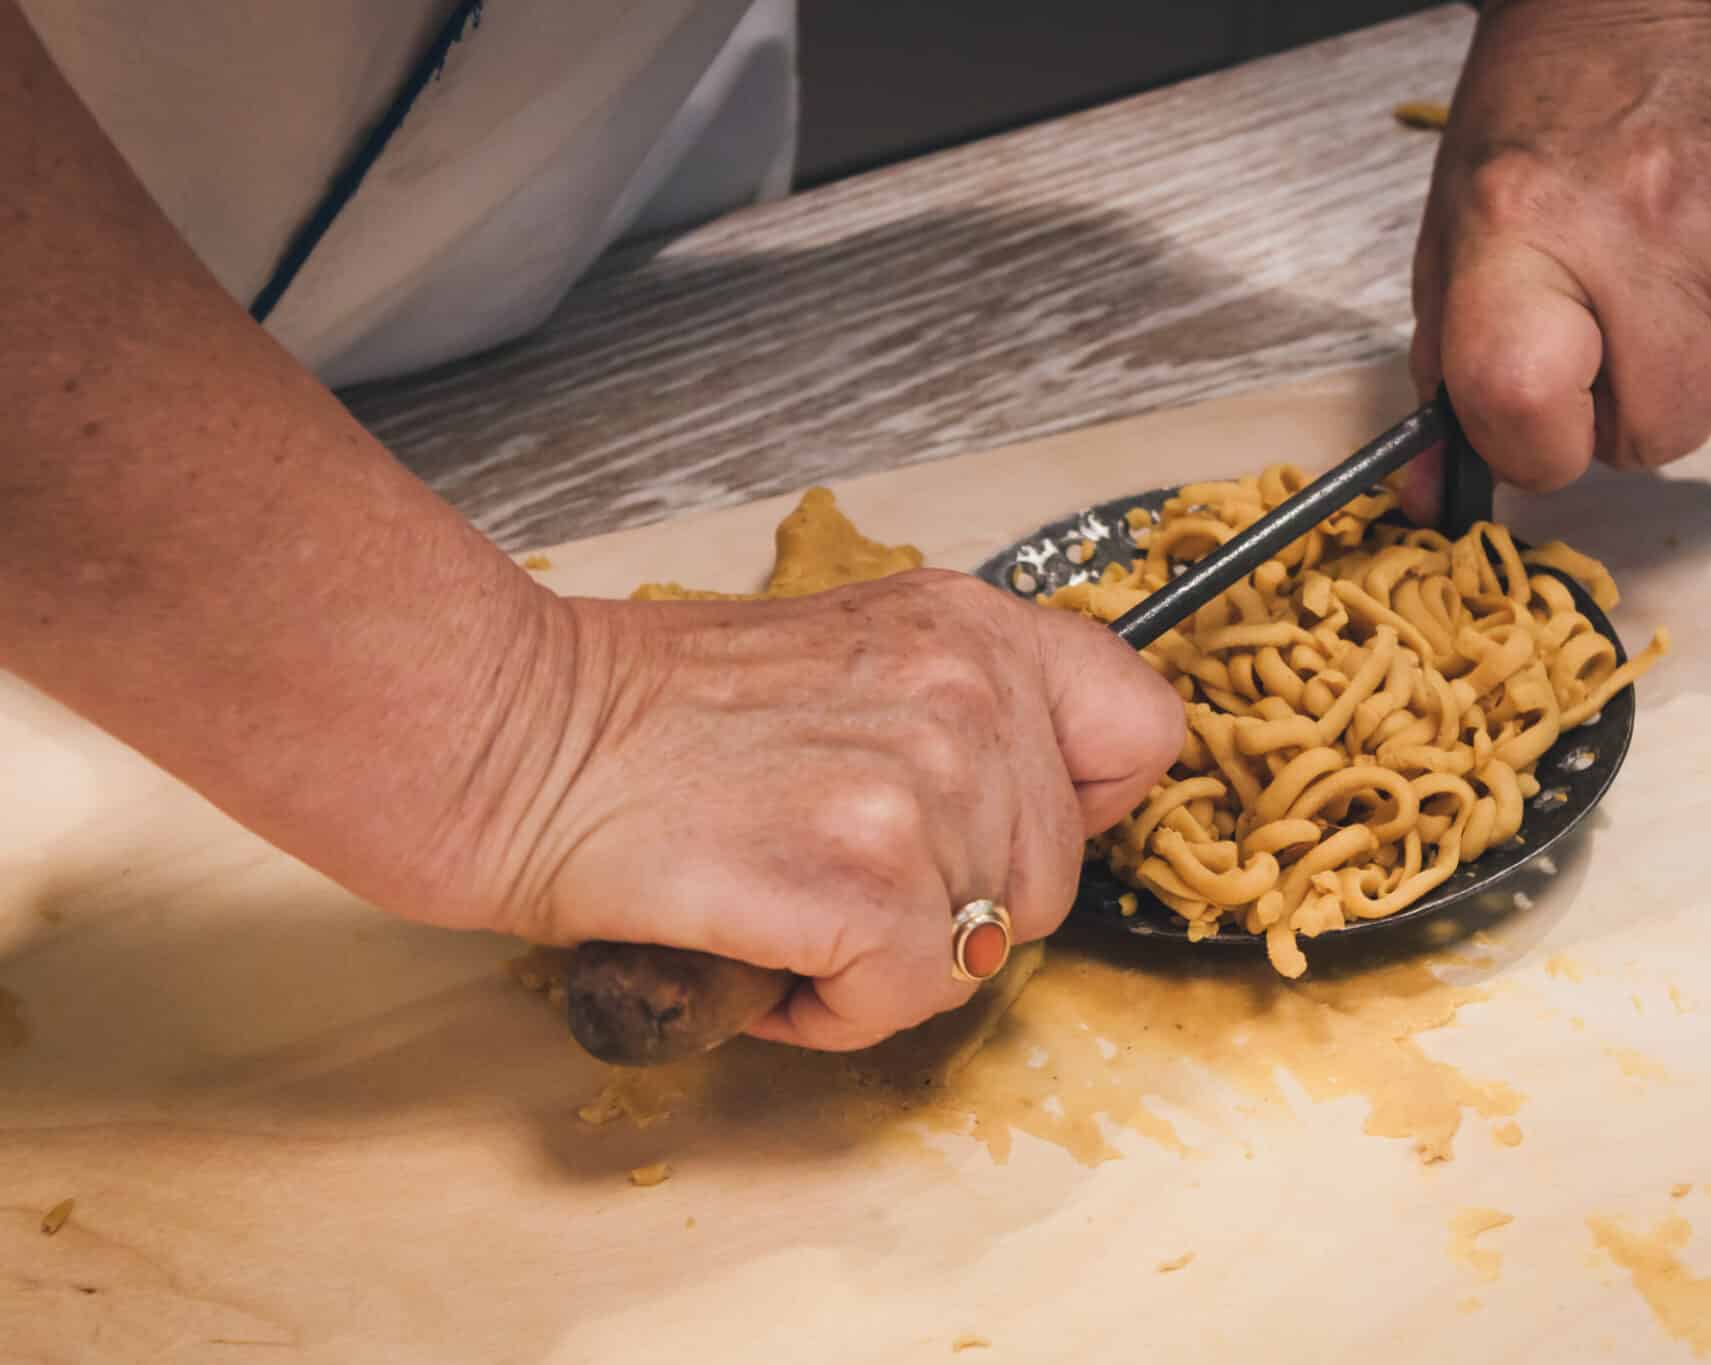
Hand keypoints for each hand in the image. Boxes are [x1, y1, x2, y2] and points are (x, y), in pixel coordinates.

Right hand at [428, 571, 1181, 1051]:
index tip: (1002, 823)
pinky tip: (759, 945)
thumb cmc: (654, 713)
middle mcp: (972, 696)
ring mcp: (927, 789)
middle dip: (953, 905)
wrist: (517, 737)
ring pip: (979, 950)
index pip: (1140, 729)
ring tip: (784, 903)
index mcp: (973, 628)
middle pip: (1052, 876)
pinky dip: (828, 1008)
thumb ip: (955, 710)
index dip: (1079, 800)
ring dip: (884, 962)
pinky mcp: (867, 883)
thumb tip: (1028, 806)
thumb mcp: (850, 656)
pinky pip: (903, 1001)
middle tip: (837, 874)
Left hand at [1404, 0, 1710, 519]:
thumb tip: (1439, 499)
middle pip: (1667, 424)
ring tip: (1674, 295)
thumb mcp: (1455, 246)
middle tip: (1616, 357)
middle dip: (1636, 421)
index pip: (1526, 406)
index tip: (1543, 422)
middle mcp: (1636, 214)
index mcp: (1517, 229)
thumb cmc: (1534, 135)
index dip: (1538, 449)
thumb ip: (1448, 381)